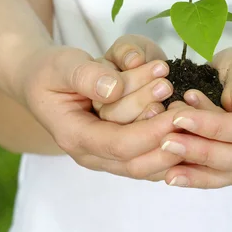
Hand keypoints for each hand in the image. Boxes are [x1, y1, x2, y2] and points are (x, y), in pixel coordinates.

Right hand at [17, 44, 181, 180]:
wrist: (43, 82)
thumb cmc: (52, 72)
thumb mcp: (62, 64)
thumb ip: (86, 75)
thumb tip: (113, 90)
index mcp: (74, 135)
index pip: (118, 145)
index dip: (150, 132)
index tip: (177, 112)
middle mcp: (90, 155)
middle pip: (137, 162)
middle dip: (165, 137)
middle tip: (186, 107)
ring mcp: (106, 159)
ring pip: (147, 166)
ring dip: (171, 142)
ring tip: (186, 108)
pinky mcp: (120, 155)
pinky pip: (151, 163)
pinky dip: (172, 149)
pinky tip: (188, 128)